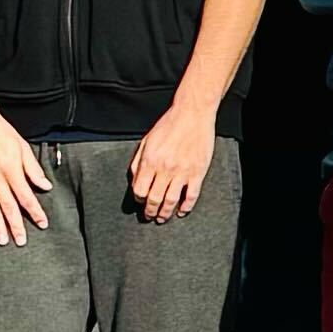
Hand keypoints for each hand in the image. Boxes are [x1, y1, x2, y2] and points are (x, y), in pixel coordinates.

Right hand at [0, 100, 49, 245]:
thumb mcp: (22, 146)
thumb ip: (33, 168)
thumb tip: (45, 185)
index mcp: (11, 170)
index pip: (26, 196)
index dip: (35, 211)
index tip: (42, 223)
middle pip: (8, 207)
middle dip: (16, 225)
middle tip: (21, 241)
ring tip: (2, 240)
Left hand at [128, 102, 211, 221]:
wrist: (193, 113)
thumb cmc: (169, 125)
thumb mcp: (146, 140)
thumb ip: (138, 161)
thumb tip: (135, 180)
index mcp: (150, 161)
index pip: (139, 190)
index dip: (138, 199)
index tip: (141, 201)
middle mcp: (165, 168)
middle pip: (154, 199)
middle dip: (150, 211)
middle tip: (150, 216)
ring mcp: (182, 172)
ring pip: (171, 201)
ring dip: (165, 213)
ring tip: (162, 218)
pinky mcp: (197, 172)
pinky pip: (191, 196)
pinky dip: (186, 207)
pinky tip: (182, 211)